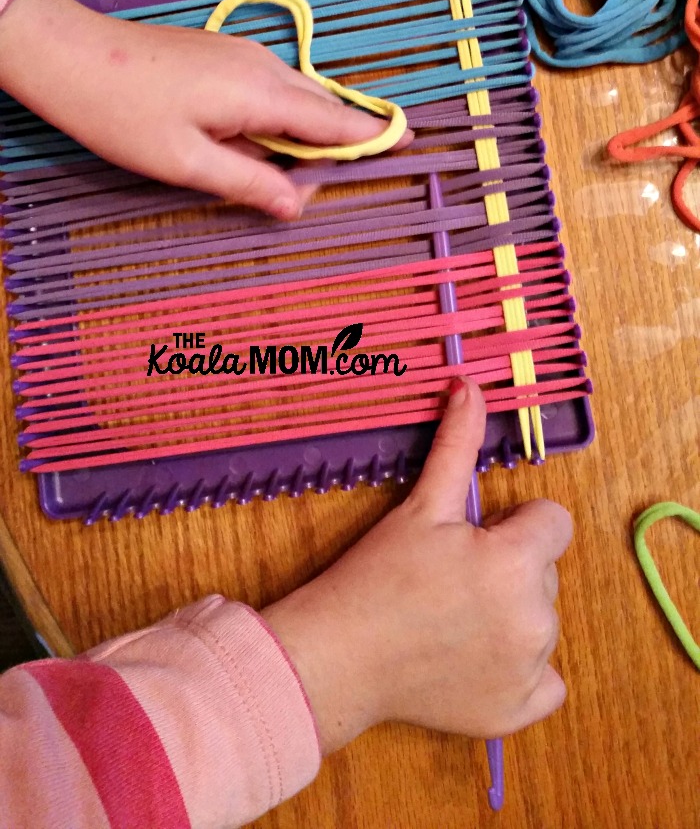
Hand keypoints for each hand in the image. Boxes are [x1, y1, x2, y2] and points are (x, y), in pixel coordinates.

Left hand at [0, 0, 410, 219]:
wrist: (70, 56)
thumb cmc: (122, 114)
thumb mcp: (187, 164)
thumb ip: (250, 183)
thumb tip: (298, 205)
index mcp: (262, 93)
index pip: (335, 119)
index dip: (373, 136)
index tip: (411, 145)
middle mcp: (263, 66)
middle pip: (322, 107)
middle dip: (337, 143)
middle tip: (333, 186)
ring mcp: (244, 54)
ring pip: (297, 96)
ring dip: (305, 132)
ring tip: (295, 174)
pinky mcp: (224, 54)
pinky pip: (272, 88)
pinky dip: (281, 117)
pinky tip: (259, 144)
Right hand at [263, 379, 571, 751]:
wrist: (340, 656)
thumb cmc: (377, 576)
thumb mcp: (422, 505)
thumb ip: (457, 444)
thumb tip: (470, 386)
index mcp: (517, 562)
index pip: (552, 522)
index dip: (513, 524)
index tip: (474, 538)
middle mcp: (535, 618)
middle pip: (546, 572)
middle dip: (510, 568)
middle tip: (453, 578)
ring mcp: (528, 669)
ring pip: (542, 621)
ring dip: (511, 615)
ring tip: (453, 617)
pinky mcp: (516, 709)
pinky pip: (546, 682)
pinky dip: (521, 673)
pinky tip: (476, 659)